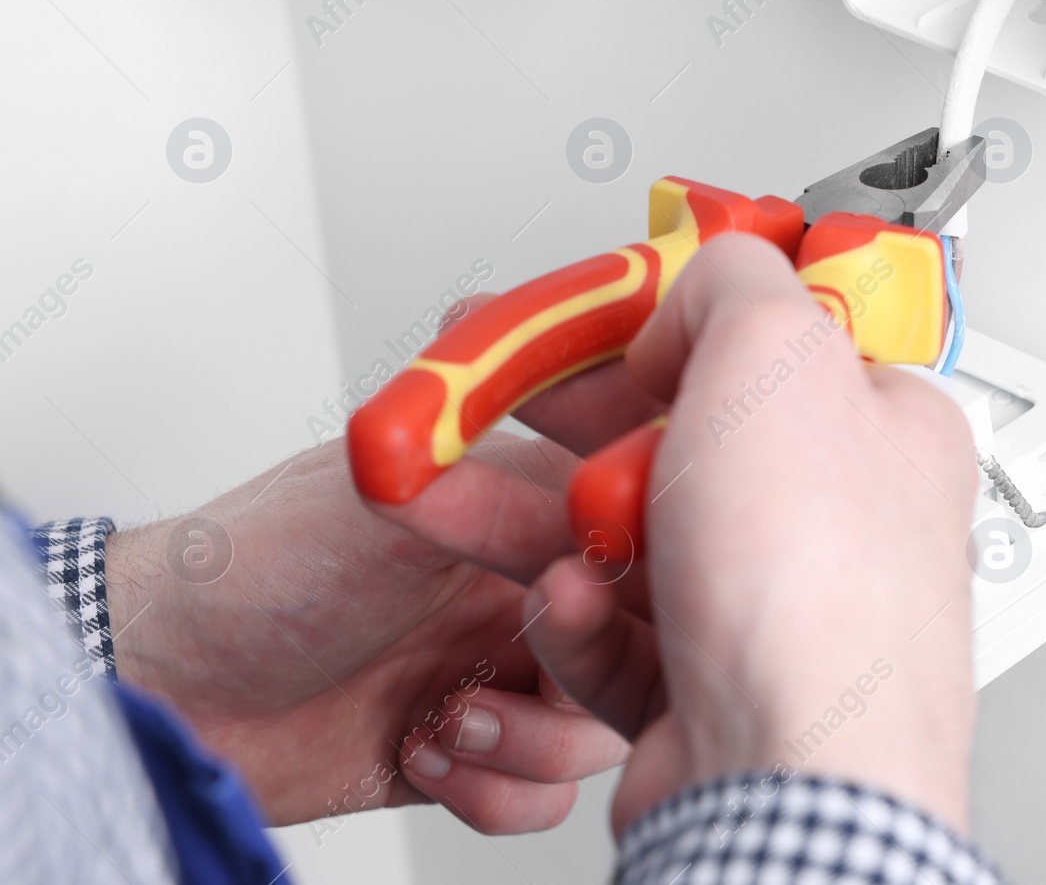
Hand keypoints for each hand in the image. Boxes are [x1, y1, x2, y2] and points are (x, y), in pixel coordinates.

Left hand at [105, 345, 662, 832]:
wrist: (162, 682)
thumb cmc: (255, 566)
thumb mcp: (397, 505)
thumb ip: (520, 497)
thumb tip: (630, 494)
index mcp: (517, 503)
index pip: (636, 535)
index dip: (637, 576)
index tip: (587, 592)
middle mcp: (518, 586)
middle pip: (636, 645)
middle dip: (588, 669)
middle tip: (524, 653)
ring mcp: (497, 671)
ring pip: (597, 729)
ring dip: (534, 743)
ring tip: (454, 720)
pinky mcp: (468, 751)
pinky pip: (543, 795)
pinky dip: (495, 792)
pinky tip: (424, 754)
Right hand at [520, 235, 980, 832]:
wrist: (786, 788)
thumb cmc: (815, 599)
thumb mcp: (772, 357)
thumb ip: (735, 282)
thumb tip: (705, 277)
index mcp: (882, 430)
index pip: (781, 342)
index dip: (687, 321)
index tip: (612, 319)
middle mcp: (841, 523)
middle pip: (692, 442)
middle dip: (585, 430)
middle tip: (521, 412)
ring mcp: (778, 612)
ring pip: (640, 541)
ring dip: (560, 528)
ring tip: (493, 511)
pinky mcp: (715, 687)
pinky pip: (623, 633)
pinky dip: (582, 622)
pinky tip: (576, 613)